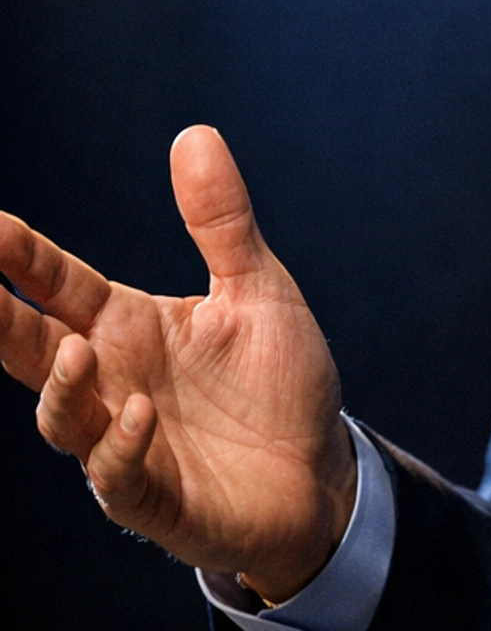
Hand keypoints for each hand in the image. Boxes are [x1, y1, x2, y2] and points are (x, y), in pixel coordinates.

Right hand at [0, 127, 354, 601]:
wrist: (321, 473)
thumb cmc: (278, 382)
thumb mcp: (259, 288)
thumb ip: (221, 220)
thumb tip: (195, 134)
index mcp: (126, 326)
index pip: (55, 284)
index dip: (17, 254)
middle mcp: (112, 381)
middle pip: (29, 348)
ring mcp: (126, 442)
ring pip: (62, 416)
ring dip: (62, 386)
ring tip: (79, 348)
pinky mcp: (155, 497)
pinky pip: (118, 476)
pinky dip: (120, 446)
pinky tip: (140, 414)